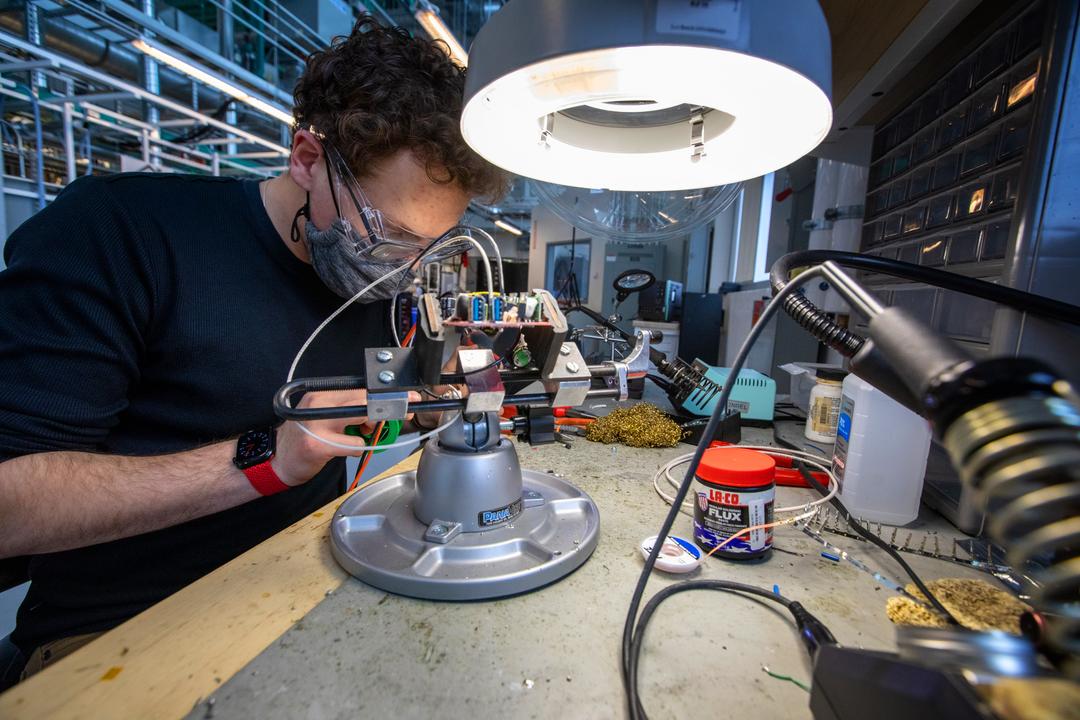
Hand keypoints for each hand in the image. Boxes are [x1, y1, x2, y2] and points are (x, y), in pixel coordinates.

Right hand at [271, 389, 418, 485]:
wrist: (279, 460)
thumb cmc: (306, 437)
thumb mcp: (326, 416)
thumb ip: (352, 410)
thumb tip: (385, 410)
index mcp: (323, 395)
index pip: (362, 389)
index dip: (388, 394)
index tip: (409, 397)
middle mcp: (319, 405)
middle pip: (366, 401)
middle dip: (389, 408)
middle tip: (401, 414)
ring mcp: (317, 424)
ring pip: (363, 422)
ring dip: (366, 435)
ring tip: (350, 437)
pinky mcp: (318, 445)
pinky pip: (354, 445)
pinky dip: (355, 449)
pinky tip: (340, 450)